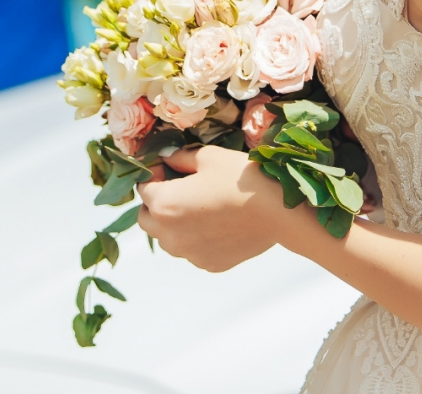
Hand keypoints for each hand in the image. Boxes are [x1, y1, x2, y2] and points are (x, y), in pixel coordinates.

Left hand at [137, 146, 287, 271]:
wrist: (278, 212)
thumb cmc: (242, 179)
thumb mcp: (208, 157)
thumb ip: (179, 158)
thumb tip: (166, 158)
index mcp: (164, 205)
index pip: (143, 188)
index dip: (154, 174)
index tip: (168, 167)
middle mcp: (170, 235)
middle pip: (147, 218)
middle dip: (155, 202)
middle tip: (177, 187)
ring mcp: (189, 254)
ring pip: (167, 238)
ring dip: (172, 223)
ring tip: (198, 206)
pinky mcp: (208, 264)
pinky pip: (191, 250)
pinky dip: (194, 238)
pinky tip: (216, 223)